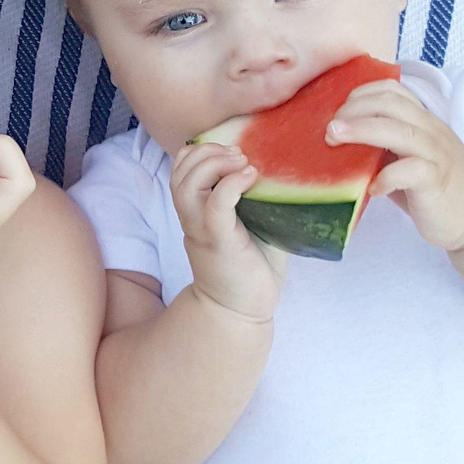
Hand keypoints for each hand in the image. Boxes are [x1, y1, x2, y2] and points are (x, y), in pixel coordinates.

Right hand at [171, 142, 285, 322]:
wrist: (241, 313)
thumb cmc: (252, 268)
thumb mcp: (252, 224)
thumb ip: (255, 198)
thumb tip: (284, 168)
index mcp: (197, 211)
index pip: (181, 169)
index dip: (200, 151)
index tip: (232, 150)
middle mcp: (192, 218)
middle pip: (179, 171)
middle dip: (206, 152)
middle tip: (238, 153)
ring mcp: (202, 230)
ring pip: (186, 184)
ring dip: (213, 163)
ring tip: (242, 162)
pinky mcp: (219, 242)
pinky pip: (214, 205)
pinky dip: (230, 184)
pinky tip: (251, 177)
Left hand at [327, 79, 463, 251]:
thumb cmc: (436, 187)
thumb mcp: (408, 158)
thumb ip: (382, 146)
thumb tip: (337, 141)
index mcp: (422, 120)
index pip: (391, 90)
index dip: (360, 94)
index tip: (337, 112)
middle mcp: (430, 130)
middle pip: (389, 103)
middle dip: (352, 110)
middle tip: (329, 129)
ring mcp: (436, 154)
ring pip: (398, 130)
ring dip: (360, 130)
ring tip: (333, 139)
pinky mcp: (437, 181)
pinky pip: (410, 171)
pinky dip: (385, 177)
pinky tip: (372, 189)